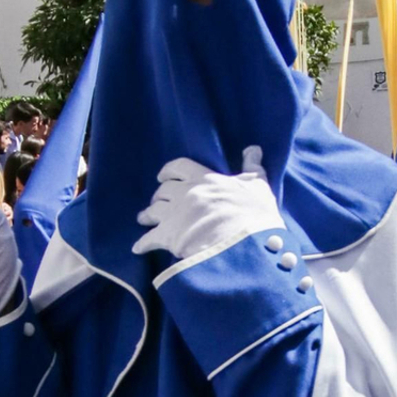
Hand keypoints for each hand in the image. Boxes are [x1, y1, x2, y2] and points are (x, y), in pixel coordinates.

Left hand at [133, 148, 281, 268]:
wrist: (240, 243)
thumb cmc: (252, 213)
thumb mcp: (257, 186)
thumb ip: (253, 168)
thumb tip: (253, 149)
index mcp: (205, 179)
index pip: (180, 167)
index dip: (169, 170)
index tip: (163, 176)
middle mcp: (185, 194)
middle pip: (163, 190)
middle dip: (158, 195)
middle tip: (157, 200)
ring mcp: (174, 214)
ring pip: (153, 211)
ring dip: (147, 214)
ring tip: (143, 218)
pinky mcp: (168, 237)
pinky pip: (149, 239)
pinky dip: (142, 244)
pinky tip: (138, 248)